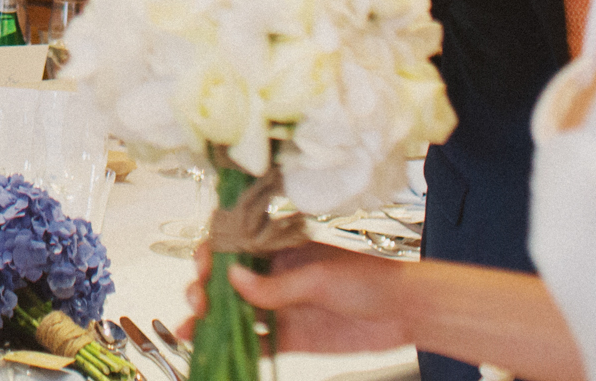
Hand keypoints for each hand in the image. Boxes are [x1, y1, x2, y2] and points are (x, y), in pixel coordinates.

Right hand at [181, 243, 412, 352]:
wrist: (405, 313)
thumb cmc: (370, 279)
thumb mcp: (320, 276)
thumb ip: (277, 284)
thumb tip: (234, 279)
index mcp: (280, 249)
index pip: (234, 246)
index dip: (212, 254)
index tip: (202, 268)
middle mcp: (274, 276)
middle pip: (226, 281)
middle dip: (204, 288)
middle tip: (198, 302)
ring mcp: (281, 307)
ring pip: (235, 313)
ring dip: (210, 320)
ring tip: (190, 330)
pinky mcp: (290, 337)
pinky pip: (256, 342)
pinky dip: (234, 347)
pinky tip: (217, 350)